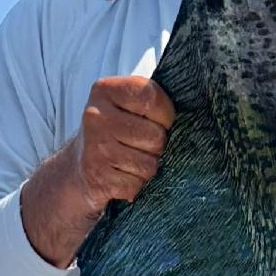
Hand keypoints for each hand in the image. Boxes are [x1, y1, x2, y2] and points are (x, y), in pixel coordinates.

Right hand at [21, 74, 174, 267]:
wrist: (78, 167)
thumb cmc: (114, 133)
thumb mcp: (126, 106)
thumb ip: (151, 101)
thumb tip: (197, 111)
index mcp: (105, 90)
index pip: (152, 98)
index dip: (166, 115)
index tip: (161, 122)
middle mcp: (95, 116)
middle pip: (156, 136)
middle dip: (157, 147)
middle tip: (140, 146)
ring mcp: (95, 148)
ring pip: (149, 164)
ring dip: (147, 168)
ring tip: (130, 162)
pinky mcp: (97, 177)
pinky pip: (137, 185)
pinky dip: (135, 185)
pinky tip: (122, 176)